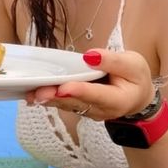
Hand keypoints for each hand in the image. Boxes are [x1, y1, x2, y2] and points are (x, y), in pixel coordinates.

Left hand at [26, 48, 155, 120]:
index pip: (97, 95)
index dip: (80, 90)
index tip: (64, 87)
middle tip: (39, 92)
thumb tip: (90, 56)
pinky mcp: (79, 108)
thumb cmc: (136, 78)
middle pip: (76, 103)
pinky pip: (63, 104)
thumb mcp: (133, 64)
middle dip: (56, 96)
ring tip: (31, 93)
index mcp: (117, 100)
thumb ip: (112, 61)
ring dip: (48, 99)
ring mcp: (88, 112)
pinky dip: (49, 98)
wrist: (137, 98)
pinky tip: (32, 93)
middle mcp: (100, 110)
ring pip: (67, 105)